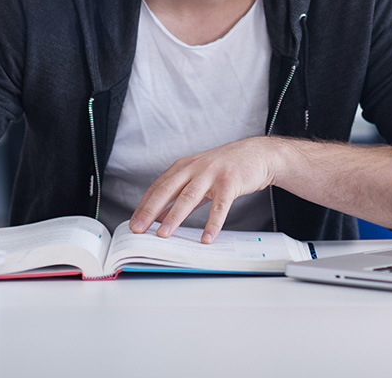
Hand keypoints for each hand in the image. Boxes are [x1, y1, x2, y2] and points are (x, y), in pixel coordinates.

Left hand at [128, 137, 279, 243]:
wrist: (257, 154)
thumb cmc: (227, 167)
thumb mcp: (200, 178)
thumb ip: (181, 196)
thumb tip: (162, 216)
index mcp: (184, 167)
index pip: (158, 187)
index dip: (144, 205)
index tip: (134, 222)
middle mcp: (195, 168)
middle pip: (167, 190)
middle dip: (150, 210)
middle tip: (138, 228)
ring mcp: (212, 174)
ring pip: (189, 196)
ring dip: (174, 217)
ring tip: (164, 234)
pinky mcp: (230, 182)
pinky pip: (219, 206)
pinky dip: (212, 223)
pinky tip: (206, 237)